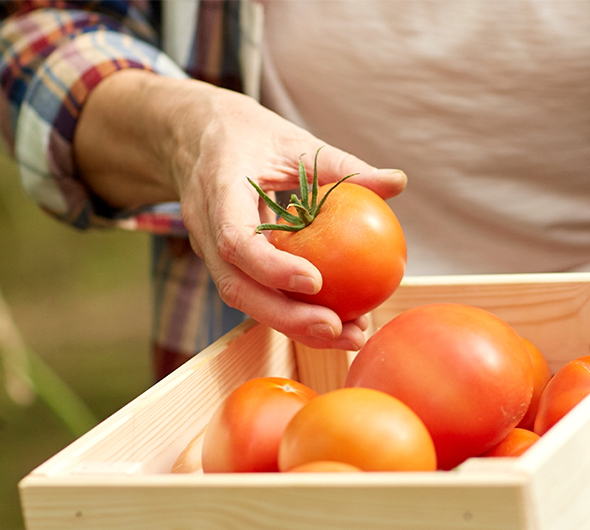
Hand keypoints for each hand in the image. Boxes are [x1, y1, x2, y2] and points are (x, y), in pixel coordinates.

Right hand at [74, 72, 406, 348]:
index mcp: (218, 188)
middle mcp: (206, 227)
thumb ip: (343, 166)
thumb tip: (398, 182)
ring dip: (294, 325)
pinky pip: (254, 292)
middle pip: (236, 286)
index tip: (315, 282)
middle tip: (337, 329)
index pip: (235, 238)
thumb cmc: (247, 134)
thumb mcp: (293, 141)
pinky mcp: (223, 263)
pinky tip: (338, 321)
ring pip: (244, 298)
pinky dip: (292, 311)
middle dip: (286, 317)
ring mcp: (208, 249)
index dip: (271, 266)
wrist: (191, 136)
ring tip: (349, 335)